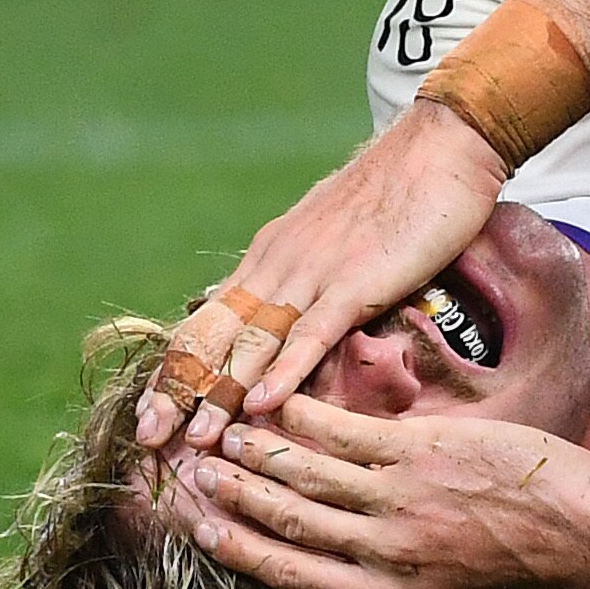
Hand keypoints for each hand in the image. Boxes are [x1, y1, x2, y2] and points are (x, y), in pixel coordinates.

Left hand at [135, 100, 507, 451]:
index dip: (176, 370)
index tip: (154, 412)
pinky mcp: (355, 283)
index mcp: (270, 255)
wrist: (438, 147)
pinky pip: (311, 333)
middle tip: (151, 441)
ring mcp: (313, 274)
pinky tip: (264, 403)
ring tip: (197, 441)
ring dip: (221, 394)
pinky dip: (284, 370)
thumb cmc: (398, 188)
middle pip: (214, 337)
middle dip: (179, 392)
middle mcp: (277, 266)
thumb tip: (280, 303)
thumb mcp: (333, 232)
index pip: (207, 321)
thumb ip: (303, 268)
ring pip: (252, 343)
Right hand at [179, 396, 589, 588]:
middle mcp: (382, 556)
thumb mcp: (444, 585)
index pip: (287, 568)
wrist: (582, 534)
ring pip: (305, 476)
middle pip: (283, 520)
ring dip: (256, 451)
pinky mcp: (422, 456)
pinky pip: (345, 434)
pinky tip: (278, 402)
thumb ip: (389, 570)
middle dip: (230, 494)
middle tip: (186, 470)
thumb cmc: (518, 558)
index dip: (233, 543)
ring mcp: (400, 504)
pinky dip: (304, 417)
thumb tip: (342, 555)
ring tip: (220, 432)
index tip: (194, 524)